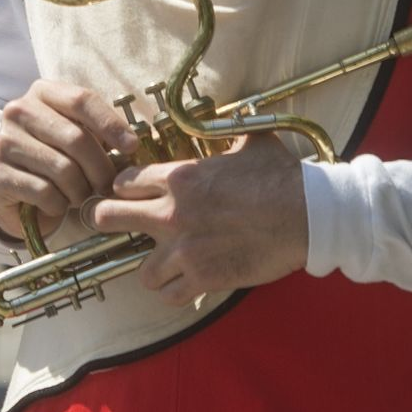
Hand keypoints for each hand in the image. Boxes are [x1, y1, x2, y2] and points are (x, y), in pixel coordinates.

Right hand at [0, 79, 137, 247]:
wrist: (13, 188)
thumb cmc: (55, 157)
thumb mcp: (75, 135)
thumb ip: (99, 132)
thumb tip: (132, 145)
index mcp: (42, 92)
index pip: (82, 100)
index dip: (111, 124)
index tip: (131, 147)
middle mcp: (18, 111)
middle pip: (76, 138)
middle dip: (101, 168)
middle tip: (109, 185)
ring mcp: (4, 141)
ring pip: (63, 169)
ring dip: (81, 190)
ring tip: (82, 195)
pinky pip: (45, 192)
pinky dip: (60, 204)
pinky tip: (58, 203)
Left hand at [86, 139, 309, 305]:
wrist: (307, 215)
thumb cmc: (281, 177)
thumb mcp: (252, 143)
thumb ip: (231, 133)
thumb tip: (238, 117)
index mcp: (178, 178)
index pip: (123, 183)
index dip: (122, 189)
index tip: (127, 194)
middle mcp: (171, 213)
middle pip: (108, 218)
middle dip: (105, 221)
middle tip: (110, 226)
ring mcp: (184, 250)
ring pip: (140, 270)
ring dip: (152, 268)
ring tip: (164, 266)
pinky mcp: (202, 278)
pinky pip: (170, 295)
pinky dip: (176, 293)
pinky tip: (185, 285)